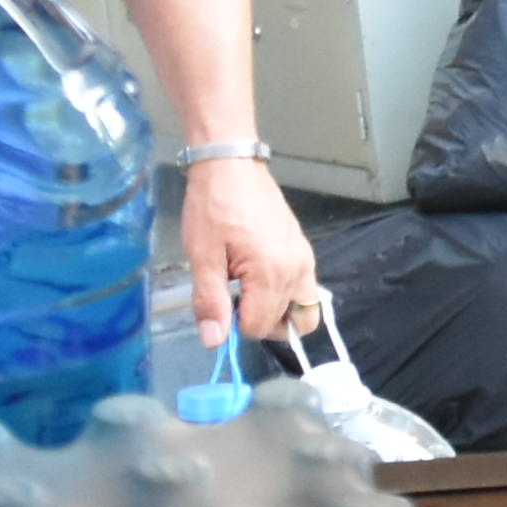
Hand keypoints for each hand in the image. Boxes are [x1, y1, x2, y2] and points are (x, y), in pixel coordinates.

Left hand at [183, 154, 323, 354]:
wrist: (231, 165)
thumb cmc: (213, 206)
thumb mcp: (201, 255)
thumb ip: (209, 301)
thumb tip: (214, 341)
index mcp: (272, 273)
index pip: (260, 327)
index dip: (235, 325)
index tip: (219, 303)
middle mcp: (298, 270)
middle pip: (288, 324)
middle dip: (259, 321)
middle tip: (233, 299)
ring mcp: (305, 259)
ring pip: (303, 311)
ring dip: (277, 313)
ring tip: (246, 292)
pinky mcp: (303, 250)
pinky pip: (304, 289)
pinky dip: (284, 295)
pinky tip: (257, 277)